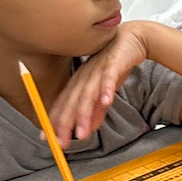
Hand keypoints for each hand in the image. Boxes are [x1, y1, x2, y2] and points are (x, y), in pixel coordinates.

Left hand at [51, 23, 146, 142]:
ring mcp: (98, 69)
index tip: (47, 137)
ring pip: (88, 94)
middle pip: (72, 102)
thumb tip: (87, 130)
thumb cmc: (115, 63)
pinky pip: (109, 77)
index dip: (54, 121)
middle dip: (65, 123)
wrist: (133, 38)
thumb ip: (96, 110)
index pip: (64, 104)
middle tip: (61, 142)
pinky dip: (107, 89)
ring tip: (81, 133)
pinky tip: (106, 102)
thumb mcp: (103, 90)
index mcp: (79, 81)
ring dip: (84, 113)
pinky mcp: (114, 62)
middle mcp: (85, 76)